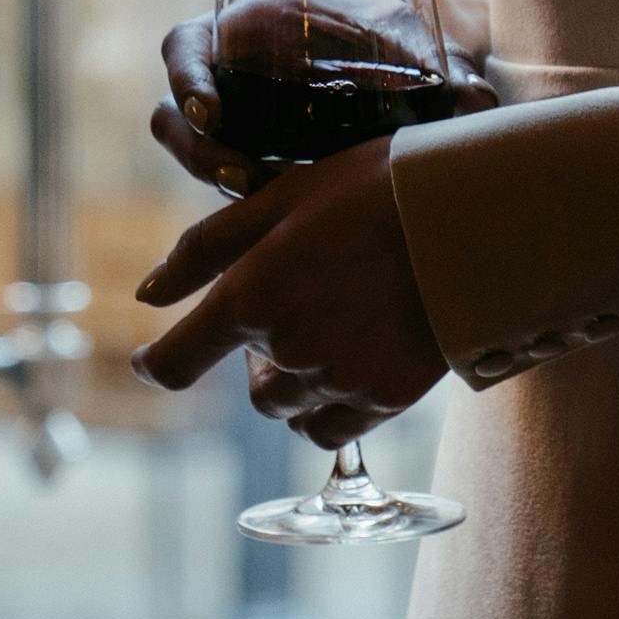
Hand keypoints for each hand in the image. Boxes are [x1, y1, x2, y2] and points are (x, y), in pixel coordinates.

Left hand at [129, 138, 446, 446]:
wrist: (470, 215)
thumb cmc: (372, 188)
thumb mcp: (280, 197)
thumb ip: (206, 249)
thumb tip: (147, 295)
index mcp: (251, 295)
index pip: (176, 362)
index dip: (157, 364)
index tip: (152, 360)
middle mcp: (287, 349)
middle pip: (250, 384)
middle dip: (259, 354)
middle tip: (300, 305)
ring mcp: (337, 378)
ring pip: (288, 409)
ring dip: (294, 381)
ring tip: (333, 329)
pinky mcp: (385, 397)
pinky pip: (331, 429)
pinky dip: (328, 407)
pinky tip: (352, 365)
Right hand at [147, 0, 496, 197]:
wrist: (398, 60)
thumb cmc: (397, 43)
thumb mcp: (407, 47)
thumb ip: (438, 69)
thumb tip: (478, 99)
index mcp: (248, 27)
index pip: (184, 47)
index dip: (186, 78)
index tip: (212, 110)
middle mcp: (227, 73)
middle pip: (175, 116)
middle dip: (199, 151)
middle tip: (243, 176)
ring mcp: (231, 120)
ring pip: (193, 154)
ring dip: (218, 180)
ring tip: (267, 198)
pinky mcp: (244, 157)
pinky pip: (224, 181)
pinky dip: (242, 202)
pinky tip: (284, 215)